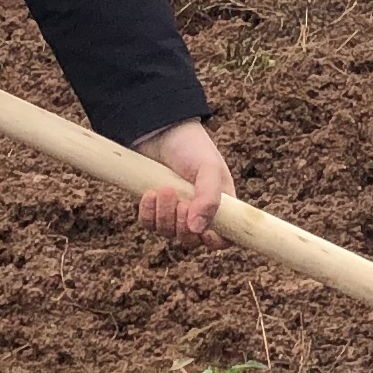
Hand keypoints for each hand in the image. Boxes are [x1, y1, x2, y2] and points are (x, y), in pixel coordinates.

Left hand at [133, 120, 229, 241]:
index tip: (206, 234)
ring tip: (164, 190)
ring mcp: (174, 212)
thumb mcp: (208, 168)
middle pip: (192, 240)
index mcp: (220, 204)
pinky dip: (148, 213)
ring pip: (169, 234)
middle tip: (181, 202)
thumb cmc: (191, 146)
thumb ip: (209, 198)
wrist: (160, 130)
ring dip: (165, 216)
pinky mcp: (153, 209)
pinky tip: (149, 194)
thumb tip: (197, 229)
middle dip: (184, 225)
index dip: (216, 241)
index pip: (225, 237)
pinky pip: (149, 225)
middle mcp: (198, 212)